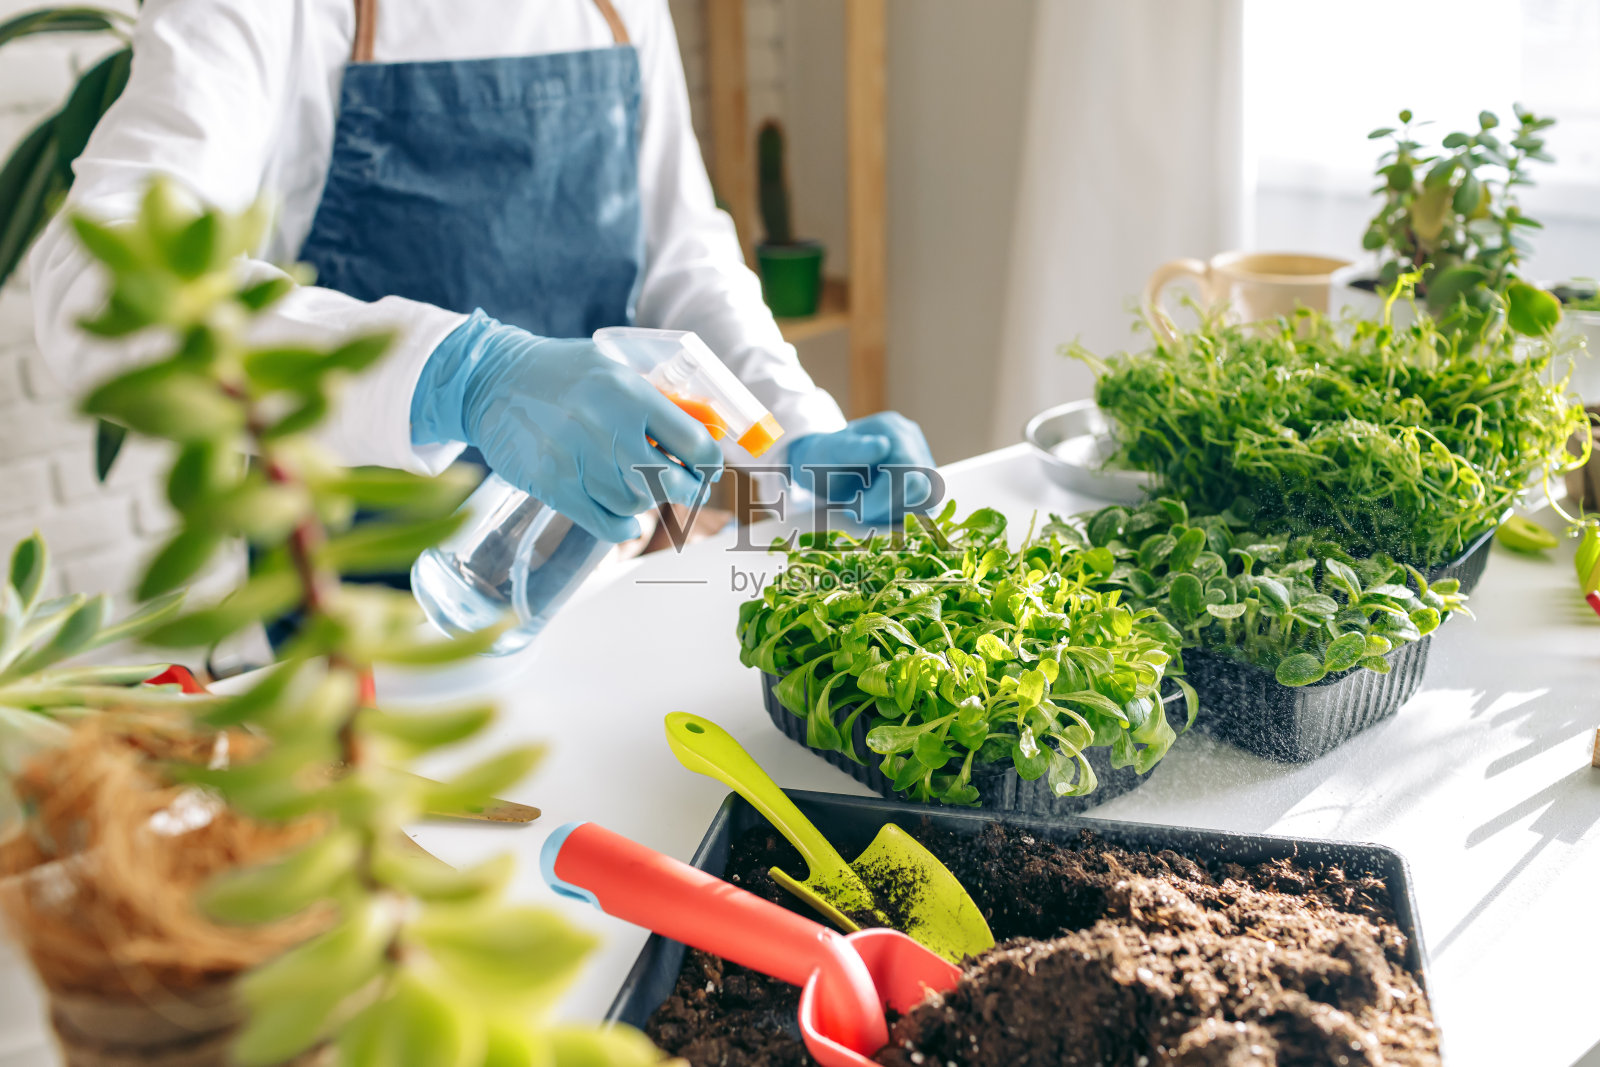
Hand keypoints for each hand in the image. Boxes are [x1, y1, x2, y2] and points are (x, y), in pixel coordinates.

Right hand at [411, 311, 722, 540]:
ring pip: (637, 504)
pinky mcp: (554, 486)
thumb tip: (708, 430)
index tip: (707, 470)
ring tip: (638, 486)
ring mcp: (579, 460)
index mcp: (631, 393)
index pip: (695, 444)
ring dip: (646, 502)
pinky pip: (606, 524)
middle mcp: (608, 427)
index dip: (709, 464)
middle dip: (686, 490)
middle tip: (684, 487)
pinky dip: (623, 527)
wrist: (491, 381)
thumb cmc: (563, 373)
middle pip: (671, 482)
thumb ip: (659, 399)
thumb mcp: (615, 368)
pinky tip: (624, 517)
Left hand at [785, 412, 935, 524]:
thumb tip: (881, 446)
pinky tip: (880, 511)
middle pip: (919, 484)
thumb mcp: (828, 454)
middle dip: (885, 507)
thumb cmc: (824, 459)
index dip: (881, 495)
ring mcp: (922, 459)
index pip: (904, 465)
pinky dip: (902, 514)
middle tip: (855, 512)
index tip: (852, 507)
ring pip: (927, 498)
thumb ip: (852, 449)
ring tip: (866, 509)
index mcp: (890, 428)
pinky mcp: (925, 480)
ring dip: (893, 512)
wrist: (826, 465)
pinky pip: (927, 505)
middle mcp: (911, 440)